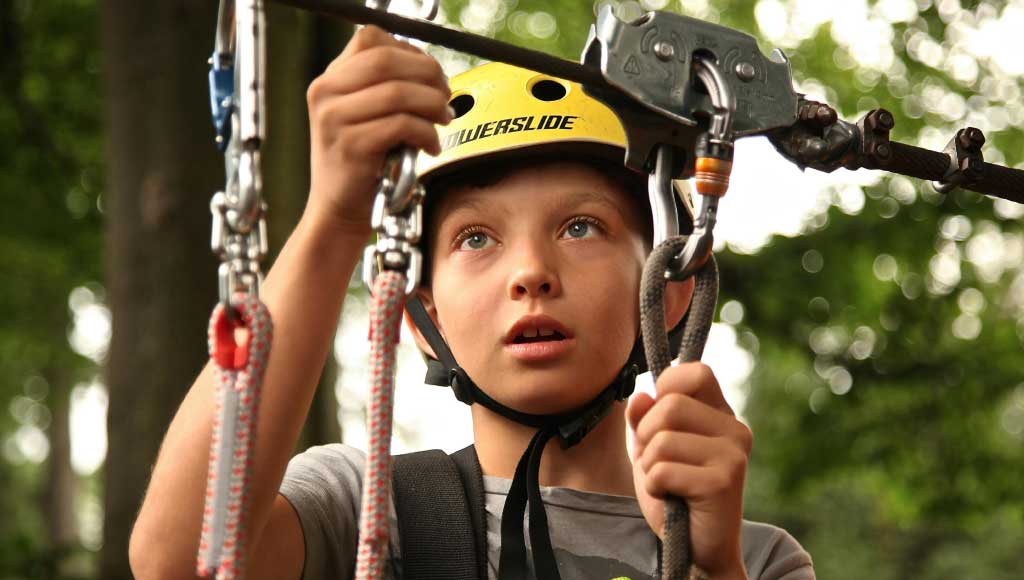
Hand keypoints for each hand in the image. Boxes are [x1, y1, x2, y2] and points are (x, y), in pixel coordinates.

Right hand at [304, 26, 451, 239]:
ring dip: (433, 105)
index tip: (430, 73)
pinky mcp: (351, 146)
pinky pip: (402, 125)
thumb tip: (432, 71)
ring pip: (399, 92)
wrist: (337, 210)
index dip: (410, 50)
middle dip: (428, 75)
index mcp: (329, 80)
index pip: (371, 39)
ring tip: (443, 120)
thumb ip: (385, 89)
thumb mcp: (362, 116)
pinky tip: (430, 146)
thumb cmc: (361, 164)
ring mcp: (335, 119)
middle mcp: (325, 94)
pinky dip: (427, 133)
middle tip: (446, 96)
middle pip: (388, 60)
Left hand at [627, 362, 751, 579]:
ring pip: (662, 439)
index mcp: (721, 415)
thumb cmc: (676, 494)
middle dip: (647, 435)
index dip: (667, 386)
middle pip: (670, 404)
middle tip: (659, 462)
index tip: (658, 415)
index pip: (696, 372)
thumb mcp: (651, 450)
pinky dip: (655, 487)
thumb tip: (641, 396)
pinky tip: (673, 499)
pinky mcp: (723, 481)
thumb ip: (643, 420)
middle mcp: (735, 429)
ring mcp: (733, 454)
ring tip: (668, 483)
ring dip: (650, 466)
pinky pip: (663, 470)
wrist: (698, 548)